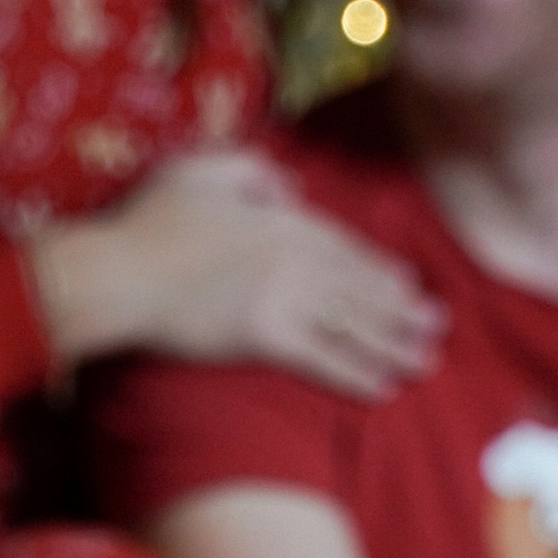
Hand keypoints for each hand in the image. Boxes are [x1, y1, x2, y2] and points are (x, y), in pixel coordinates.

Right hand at [31, 151, 443, 400]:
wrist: (120, 269)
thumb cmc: (150, 220)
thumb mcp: (203, 168)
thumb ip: (254, 170)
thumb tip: (291, 188)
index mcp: (280, 216)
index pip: (344, 245)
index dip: (380, 270)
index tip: (408, 287)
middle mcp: (293, 254)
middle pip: (359, 285)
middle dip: (402, 309)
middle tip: (437, 329)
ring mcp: (283, 295)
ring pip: (352, 322)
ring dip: (393, 345)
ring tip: (425, 363)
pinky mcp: (265, 335)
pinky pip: (323, 357)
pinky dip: (356, 373)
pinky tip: (384, 389)